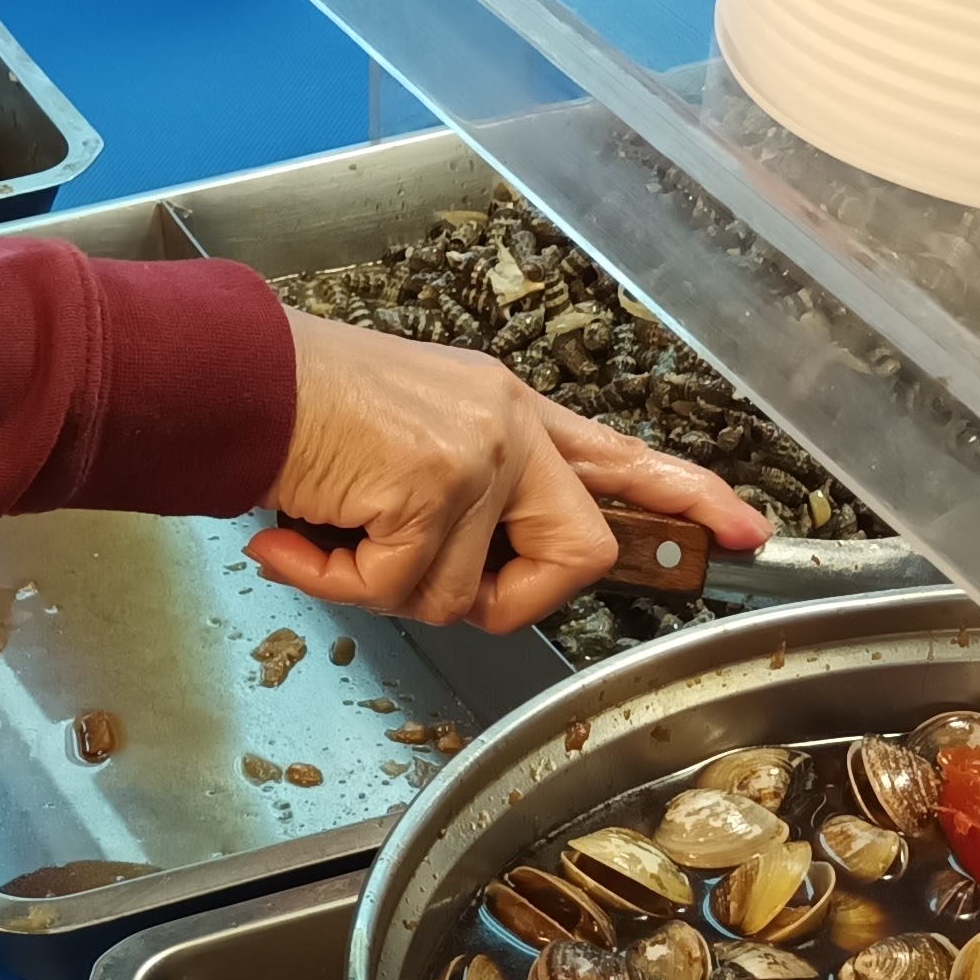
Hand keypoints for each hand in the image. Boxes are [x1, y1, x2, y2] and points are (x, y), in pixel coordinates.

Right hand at [250, 316, 769, 633]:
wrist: (236, 378)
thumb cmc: (298, 413)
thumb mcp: (403, 442)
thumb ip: (458, 501)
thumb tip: (468, 586)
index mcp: (508, 411)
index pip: (618, 456)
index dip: (686, 498)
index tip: (743, 533)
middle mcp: (509, 425)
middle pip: (579, 556)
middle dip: (508, 602)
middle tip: (420, 580)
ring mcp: (477, 452)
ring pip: (462, 594)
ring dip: (376, 585)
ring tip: (323, 531)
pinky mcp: (432, 483)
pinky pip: (398, 588)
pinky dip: (333, 580)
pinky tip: (294, 536)